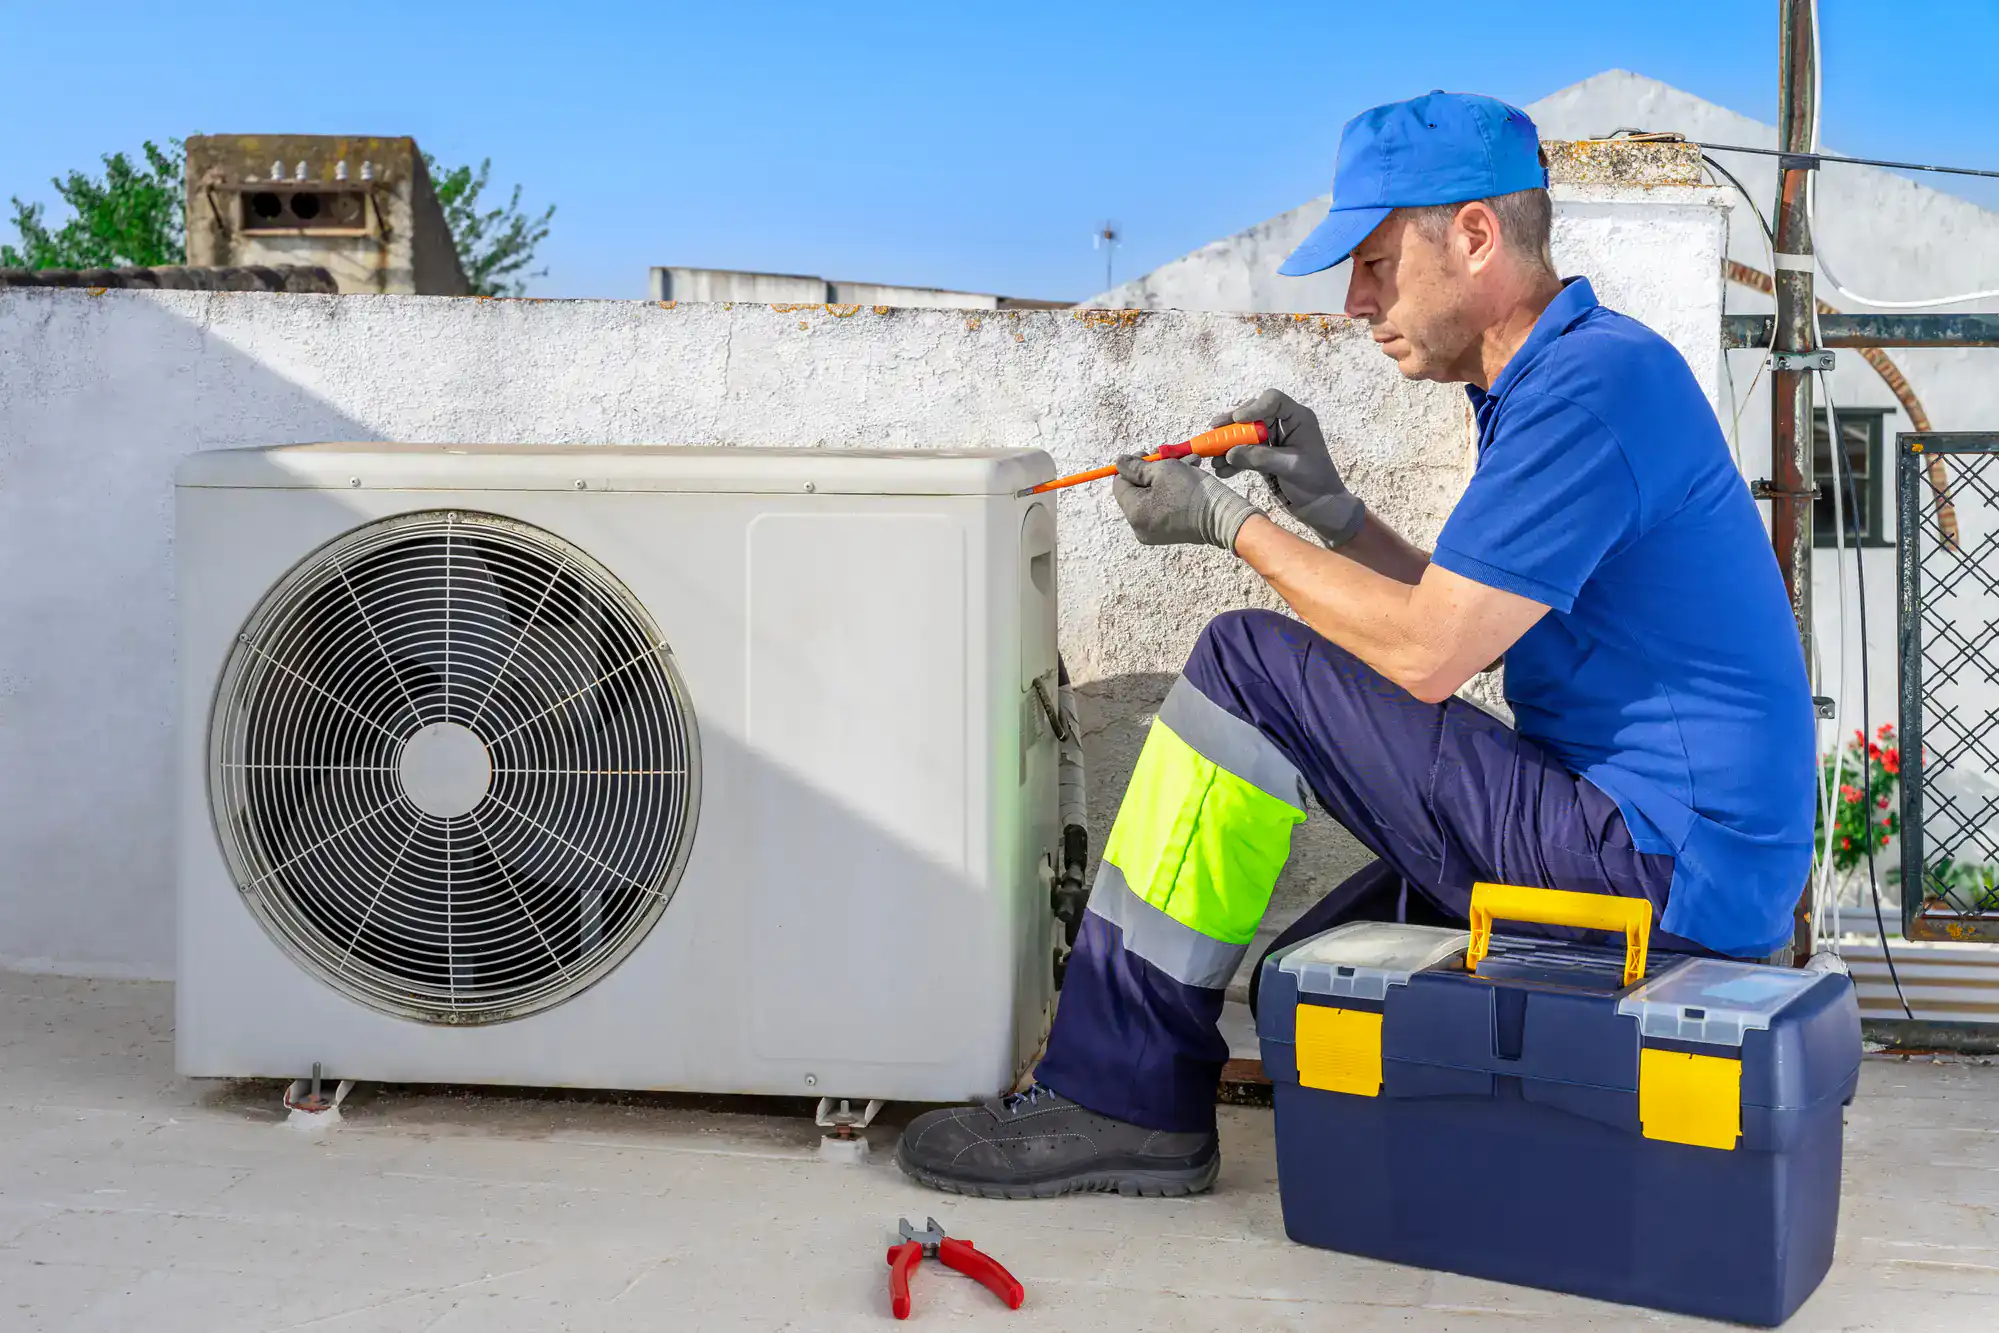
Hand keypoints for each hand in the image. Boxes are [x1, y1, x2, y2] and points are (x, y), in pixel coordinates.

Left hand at [1112, 455, 1261, 550]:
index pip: (1119, 484)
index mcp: (1134, 513)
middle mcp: (1140, 527)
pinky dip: (1172, 490)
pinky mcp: (1168, 532)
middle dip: (1151, 470)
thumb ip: (1136, 466)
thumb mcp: (1163, 470)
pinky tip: (1189, 473)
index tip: (1147, 454)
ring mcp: (1154, 532)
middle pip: (1136, 490)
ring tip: (1185, 461)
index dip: (1130, 466)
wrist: (1223, 517)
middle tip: (1166, 456)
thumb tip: (1119, 463)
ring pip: (1152, 496)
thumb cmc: (1193, 492)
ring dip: (1166, 476)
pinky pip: (1162, 506)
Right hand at [1209, 388, 1365, 546]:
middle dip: (1232, 425)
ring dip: (1228, 444)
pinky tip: (1221, 470)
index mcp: (1298, 419)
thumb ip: (1260, 458)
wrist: (1320, 506)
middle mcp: (1284, 425)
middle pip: (1253, 415)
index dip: (1254, 406)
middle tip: (1214, 430)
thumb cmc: (1314, 482)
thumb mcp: (1289, 467)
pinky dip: (1232, 460)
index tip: (1238, 419)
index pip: (1273, 400)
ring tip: (1212, 457)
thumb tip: (1230, 453)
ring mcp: (1273, 440)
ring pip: (1245, 434)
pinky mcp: (1265, 456)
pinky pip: (1244, 452)